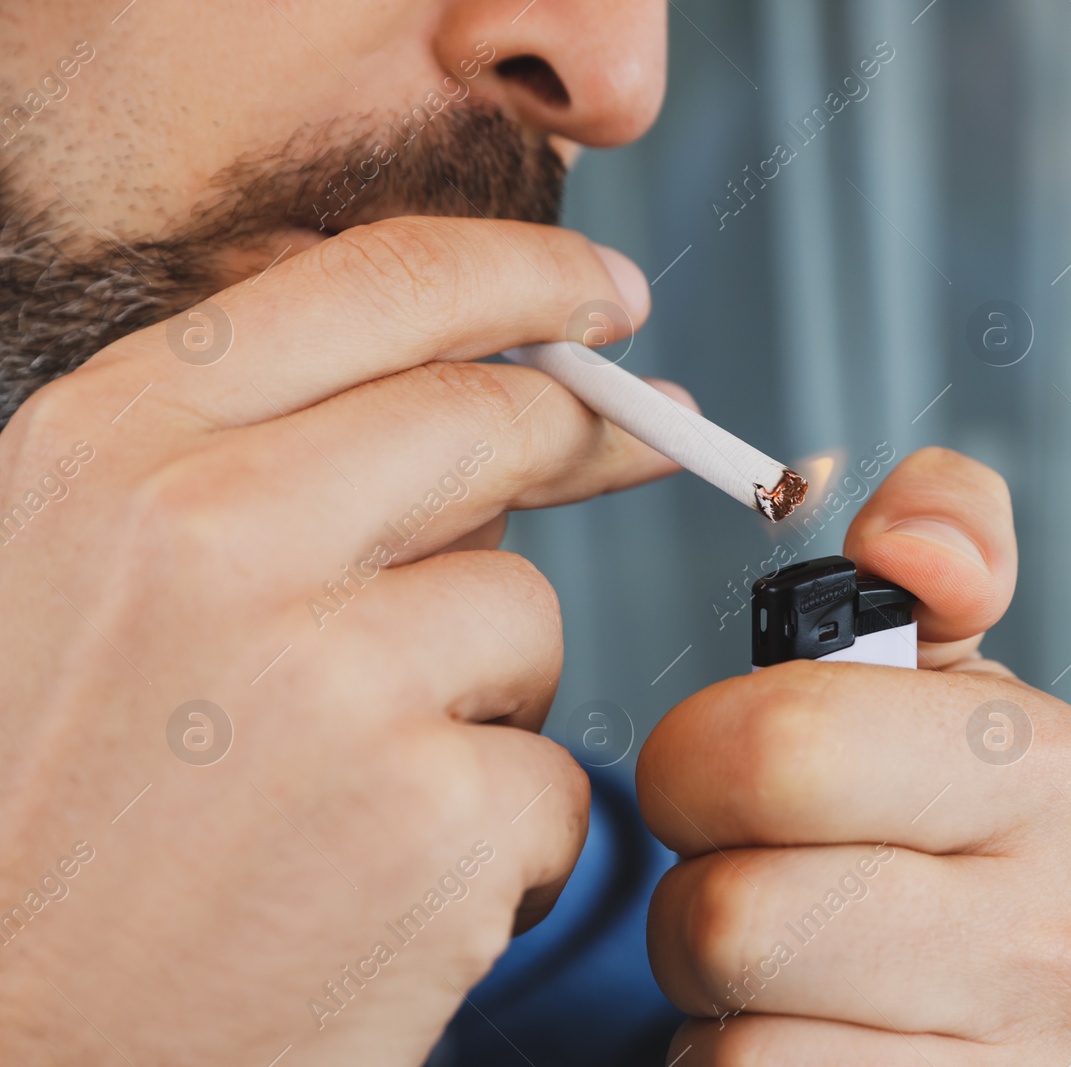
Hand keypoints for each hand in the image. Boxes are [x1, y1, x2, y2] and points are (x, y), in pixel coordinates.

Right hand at [0, 217, 679, 1064]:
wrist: (15, 1059)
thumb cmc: (54, 832)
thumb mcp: (82, 583)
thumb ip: (255, 463)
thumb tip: (469, 381)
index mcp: (112, 452)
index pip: (380, 283)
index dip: (525, 276)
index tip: (602, 296)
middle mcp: (211, 537)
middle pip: (493, 419)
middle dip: (584, 434)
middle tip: (653, 439)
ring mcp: (331, 678)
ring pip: (526, 612)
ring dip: (484, 693)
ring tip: (354, 792)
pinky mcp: (431, 820)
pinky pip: (552, 772)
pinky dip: (501, 832)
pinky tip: (385, 892)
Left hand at [639, 447, 1070, 1063]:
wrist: (959, 1020)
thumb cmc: (911, 825)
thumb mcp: (931, 673)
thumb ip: (934, 548)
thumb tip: (915, 542)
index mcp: (1062, 773)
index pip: (781, 750)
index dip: (698, 762)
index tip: (729, 772)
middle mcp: (1068, 940)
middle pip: (738, 914)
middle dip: (696, 892)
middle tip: (744, 877)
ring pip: (735, 1044)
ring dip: (716, 1005)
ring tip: (782, 975)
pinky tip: (797, 1045)